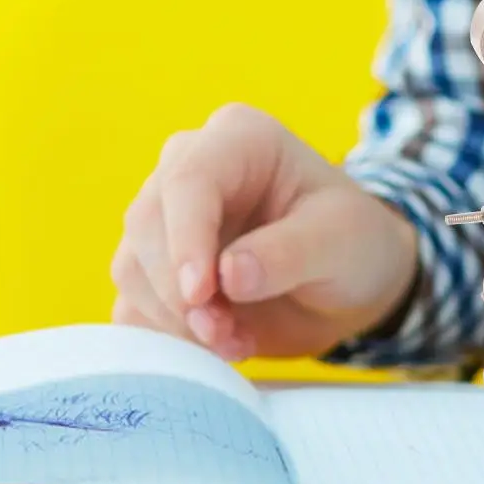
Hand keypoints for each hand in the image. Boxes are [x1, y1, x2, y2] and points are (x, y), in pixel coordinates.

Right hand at [111, 103, 419, 363]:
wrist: (344, 283)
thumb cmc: (350, 243)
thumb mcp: (341, 242)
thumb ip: (289, 254)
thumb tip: (227, 276)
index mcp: (240, 139)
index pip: (189, 180)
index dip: (186, 238)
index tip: (201, 294)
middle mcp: (189, 166)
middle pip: (148, 223)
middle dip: (180, 291)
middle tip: (227, 334)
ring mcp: (166, 216)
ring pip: (133, 267)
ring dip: (176, 320)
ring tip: (235, 341)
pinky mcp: (154, 266)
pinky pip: (132, 303)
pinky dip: (166, 336)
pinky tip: (218, 344)